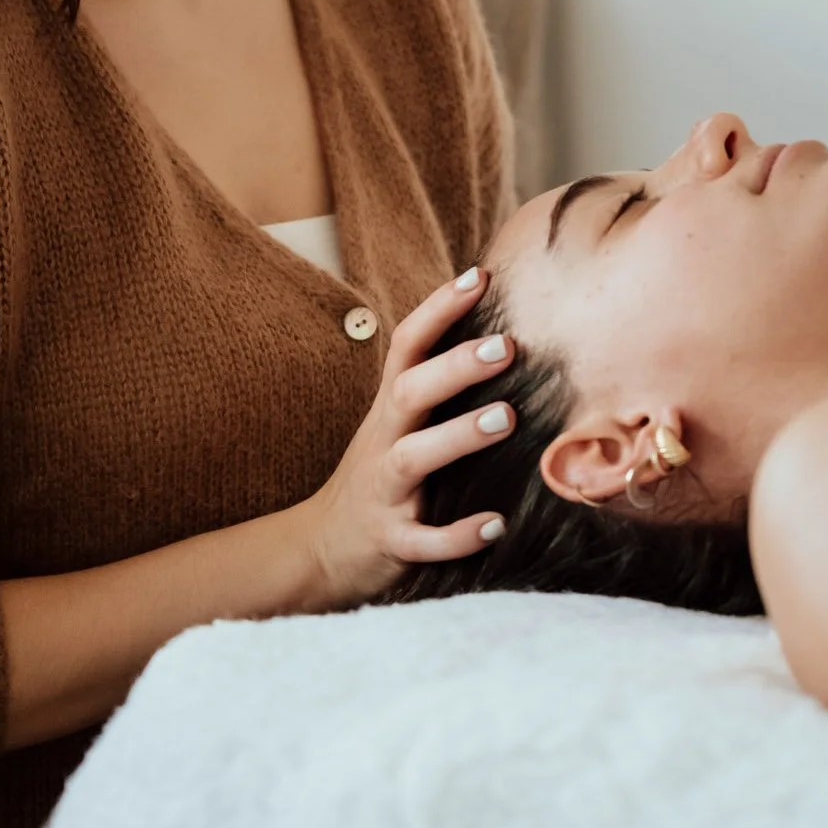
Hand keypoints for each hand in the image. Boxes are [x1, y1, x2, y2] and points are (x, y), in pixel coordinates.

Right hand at [300, 268, 515, 606]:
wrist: (320, 550)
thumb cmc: (379, 477)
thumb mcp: (397, 426)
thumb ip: (437, 389)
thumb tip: (504, 340)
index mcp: (389, 410)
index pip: (408, 346)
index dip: (439, 310)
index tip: (478, 277)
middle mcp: (384, 442)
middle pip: (409, 392)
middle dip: (455, 368)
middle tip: (506, 346)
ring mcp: (384, 491)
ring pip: (413, 458)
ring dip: (457, 437)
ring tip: (505, 418)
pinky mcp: (391, 542)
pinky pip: (421, 541)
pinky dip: (456, 536)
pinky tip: (496, 527)